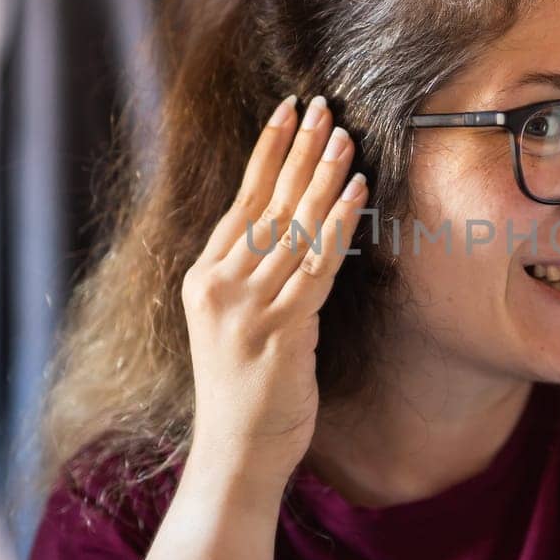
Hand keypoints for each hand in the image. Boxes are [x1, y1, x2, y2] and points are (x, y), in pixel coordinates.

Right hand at [178, 94, 368, 501]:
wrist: (235, 454)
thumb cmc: (245, 392)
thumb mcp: (237, 323)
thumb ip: (256, 278)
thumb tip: (295, 230)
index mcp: (205, 278)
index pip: (242, 200)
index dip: (268, 152)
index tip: (289, 111)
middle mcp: (218, 285)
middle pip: (266, 202)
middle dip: (297, 150)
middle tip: (323, 106)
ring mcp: (245, 308)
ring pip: (292, 227)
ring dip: (321, 177)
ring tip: (345, 136)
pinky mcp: (277, 332)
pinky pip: (315, 266)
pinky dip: (336, 226)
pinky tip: (354, 193)